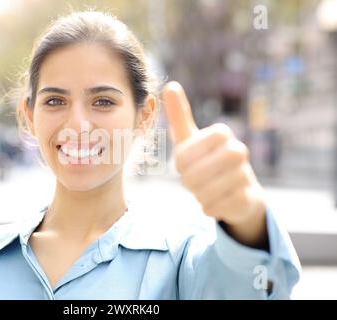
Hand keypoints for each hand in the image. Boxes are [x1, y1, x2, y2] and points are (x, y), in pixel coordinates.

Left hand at [162, 81, 267, 247]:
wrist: (238, 190)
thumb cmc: (207, 161)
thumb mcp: (190, 140)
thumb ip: (180, 116)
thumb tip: (170, 85)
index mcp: (221, 134)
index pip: (186, 151)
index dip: (182, 161)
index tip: (185, 163)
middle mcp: (238, 150)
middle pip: (195, 173)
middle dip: (189, 180)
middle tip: (193, 180)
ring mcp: (245, 174)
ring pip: (206, 191)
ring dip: (199, 193)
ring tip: (204, 190)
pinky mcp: (248, 197)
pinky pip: (216, 207)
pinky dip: (210, 207)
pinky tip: (216, 201)